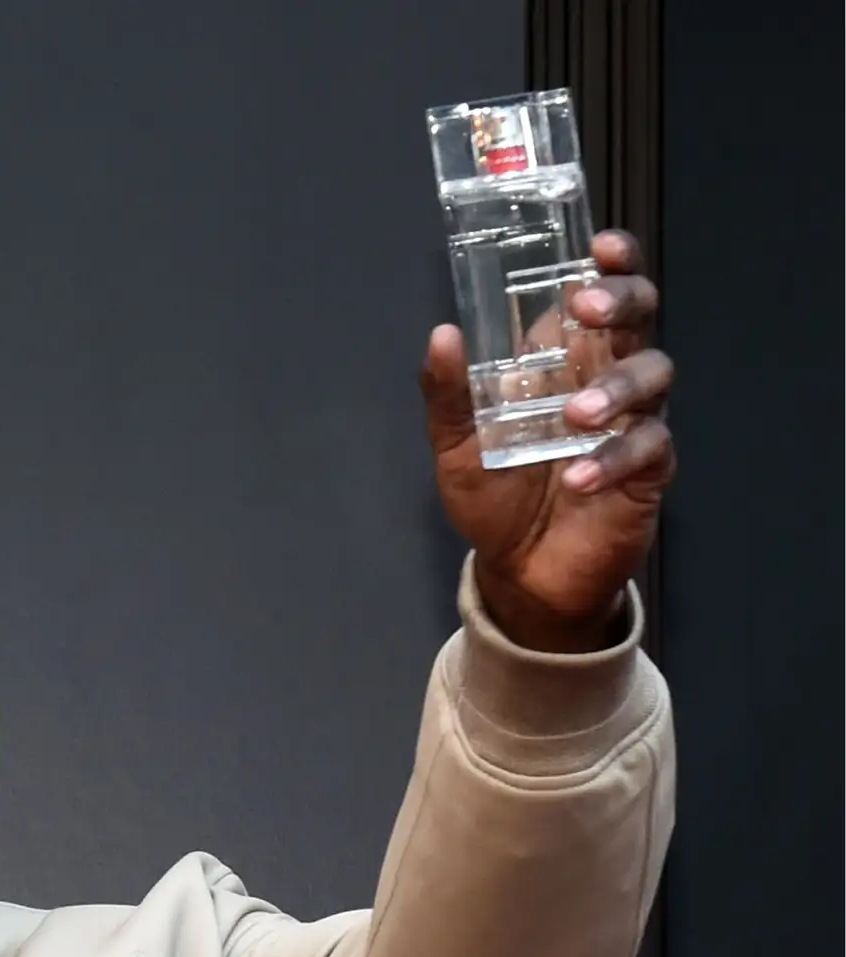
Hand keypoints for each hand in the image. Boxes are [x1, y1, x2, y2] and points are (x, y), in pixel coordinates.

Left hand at [421, 230, 675, 651]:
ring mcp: (631, 419)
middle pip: (639, 316)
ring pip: (653, 374)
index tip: (600, 247)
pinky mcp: (648, 468)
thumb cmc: (494, 495)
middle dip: (623, 301)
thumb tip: (443, 334)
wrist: (520, 569)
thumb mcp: (456, 444)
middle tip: (590, 309)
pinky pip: (647, 447)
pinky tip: (578, 478)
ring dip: (617, 386)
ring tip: (576, 415)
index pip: (595, 294)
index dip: (609, 264)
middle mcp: (603, 376)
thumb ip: (448, 394)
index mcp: (560, 359)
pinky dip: (613, 458)